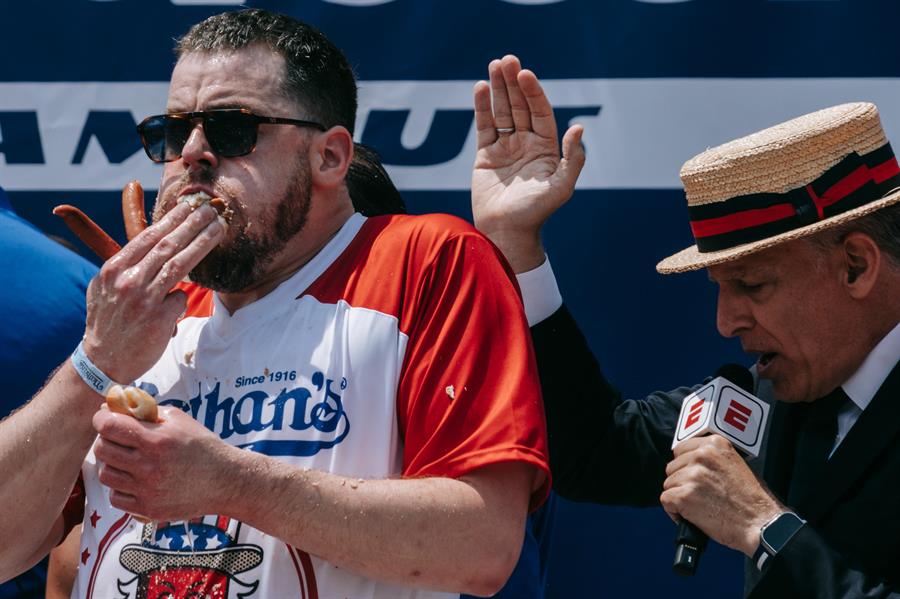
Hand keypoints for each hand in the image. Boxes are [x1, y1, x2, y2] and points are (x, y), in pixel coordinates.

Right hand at [80, 202, 223, 383]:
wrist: (103, 361)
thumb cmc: (108, 321)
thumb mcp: (104, 287)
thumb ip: (125, 266)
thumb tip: (149, 244)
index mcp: (113, 269)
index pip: (148, 237)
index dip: (172, 219)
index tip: (189, 206)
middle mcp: (128, 281)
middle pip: (168, 246)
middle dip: (192, 224)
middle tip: (211, 210)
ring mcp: (144, 300)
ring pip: (180, 265)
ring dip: (202, 243)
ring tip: (218, 228)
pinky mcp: (158, 320)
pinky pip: (180, 299)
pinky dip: (183, 298)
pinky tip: (185, 298)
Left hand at [93, 406, 235, 520]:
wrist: (224, 480)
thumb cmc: (202, 446)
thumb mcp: (179, 419)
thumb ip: (147, 412)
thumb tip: (116, 408)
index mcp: (156, 440)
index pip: (109, 426)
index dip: (101, 418)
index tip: (104, 417)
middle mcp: (148, 466)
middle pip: (102, 450)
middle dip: (105, 439)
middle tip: (117, 437)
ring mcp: (146, 490)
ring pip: (106, 474)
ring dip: (112, 463)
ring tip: (126, 459)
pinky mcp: (147, 509)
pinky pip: (115, 497)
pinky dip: (120, 487)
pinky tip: (135, 479)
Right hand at [471, 55, 584, 272]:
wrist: (506, 232)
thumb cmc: (536, 213)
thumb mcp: (561, 188)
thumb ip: (573, 159)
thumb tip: (579, 127)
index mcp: (546, 148)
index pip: (540, 112)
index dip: (533, 92)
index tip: (524, 74)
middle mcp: (526, 143)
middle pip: (520, 105)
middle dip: (513, 82)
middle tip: (506, 60)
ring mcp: (506, 147)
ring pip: (502, 111)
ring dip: (498, 88)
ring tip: (493, 65)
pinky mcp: (486, 154)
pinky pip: (484, 126)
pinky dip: (482, 107)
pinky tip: (480, 88)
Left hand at [660, 435, 783, 555]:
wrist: (761, 525)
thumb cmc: (751, 500)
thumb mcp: (735, 464)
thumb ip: (713, 458)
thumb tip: (689, 460)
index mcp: (715, 444)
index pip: (680, 449)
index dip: (684, 467)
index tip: (693, 478)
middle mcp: (702, 456)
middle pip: (672, 467)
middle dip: (681, 482)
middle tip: (699, 496)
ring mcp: (692, 475)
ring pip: (669, 484)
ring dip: (679, 497)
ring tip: (699, 507)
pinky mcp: (684, 495)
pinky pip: (666, 501)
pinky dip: (674, 511)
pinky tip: (690, 517)